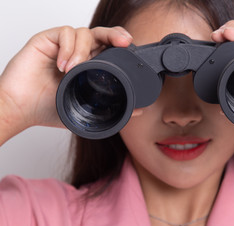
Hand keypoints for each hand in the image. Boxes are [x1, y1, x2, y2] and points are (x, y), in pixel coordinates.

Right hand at [0, 26, 132, 141]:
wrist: (21, 109)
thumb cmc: (48, 108)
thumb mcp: (85, 110)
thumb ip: (110, 109)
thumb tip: (138, 110)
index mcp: (89, 65)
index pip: (108, 47)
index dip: (120, 43)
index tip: (130, 48)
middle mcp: (78, 53)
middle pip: (101, 33)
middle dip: (114, 34)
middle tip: (123, 42)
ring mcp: (62, 46)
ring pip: (83, 32)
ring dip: (83, 50)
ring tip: (73, 70)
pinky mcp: (46, 40)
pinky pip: (64, 33)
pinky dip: (67, 47)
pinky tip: (63, 65)